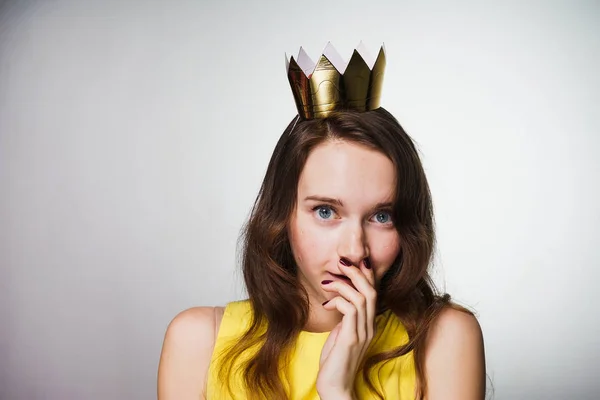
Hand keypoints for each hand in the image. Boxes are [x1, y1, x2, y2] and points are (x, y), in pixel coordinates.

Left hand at [315, 259, 376, 398]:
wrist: (334, 387)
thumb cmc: (334, 362)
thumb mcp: (340, 335)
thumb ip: (344, 320)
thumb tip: (338, 303)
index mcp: (368, 325)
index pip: (373, 293)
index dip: (366, 275)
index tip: (353, 261)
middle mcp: (369, 327)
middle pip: (371, 290)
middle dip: (356, 272)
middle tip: (341, 261)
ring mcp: (362, 333)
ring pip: (362, 297)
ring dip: (344, 284)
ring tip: (327, 281)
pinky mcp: (351, 338)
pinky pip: (350, 310)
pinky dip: (338, 301)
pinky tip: (326, 304)